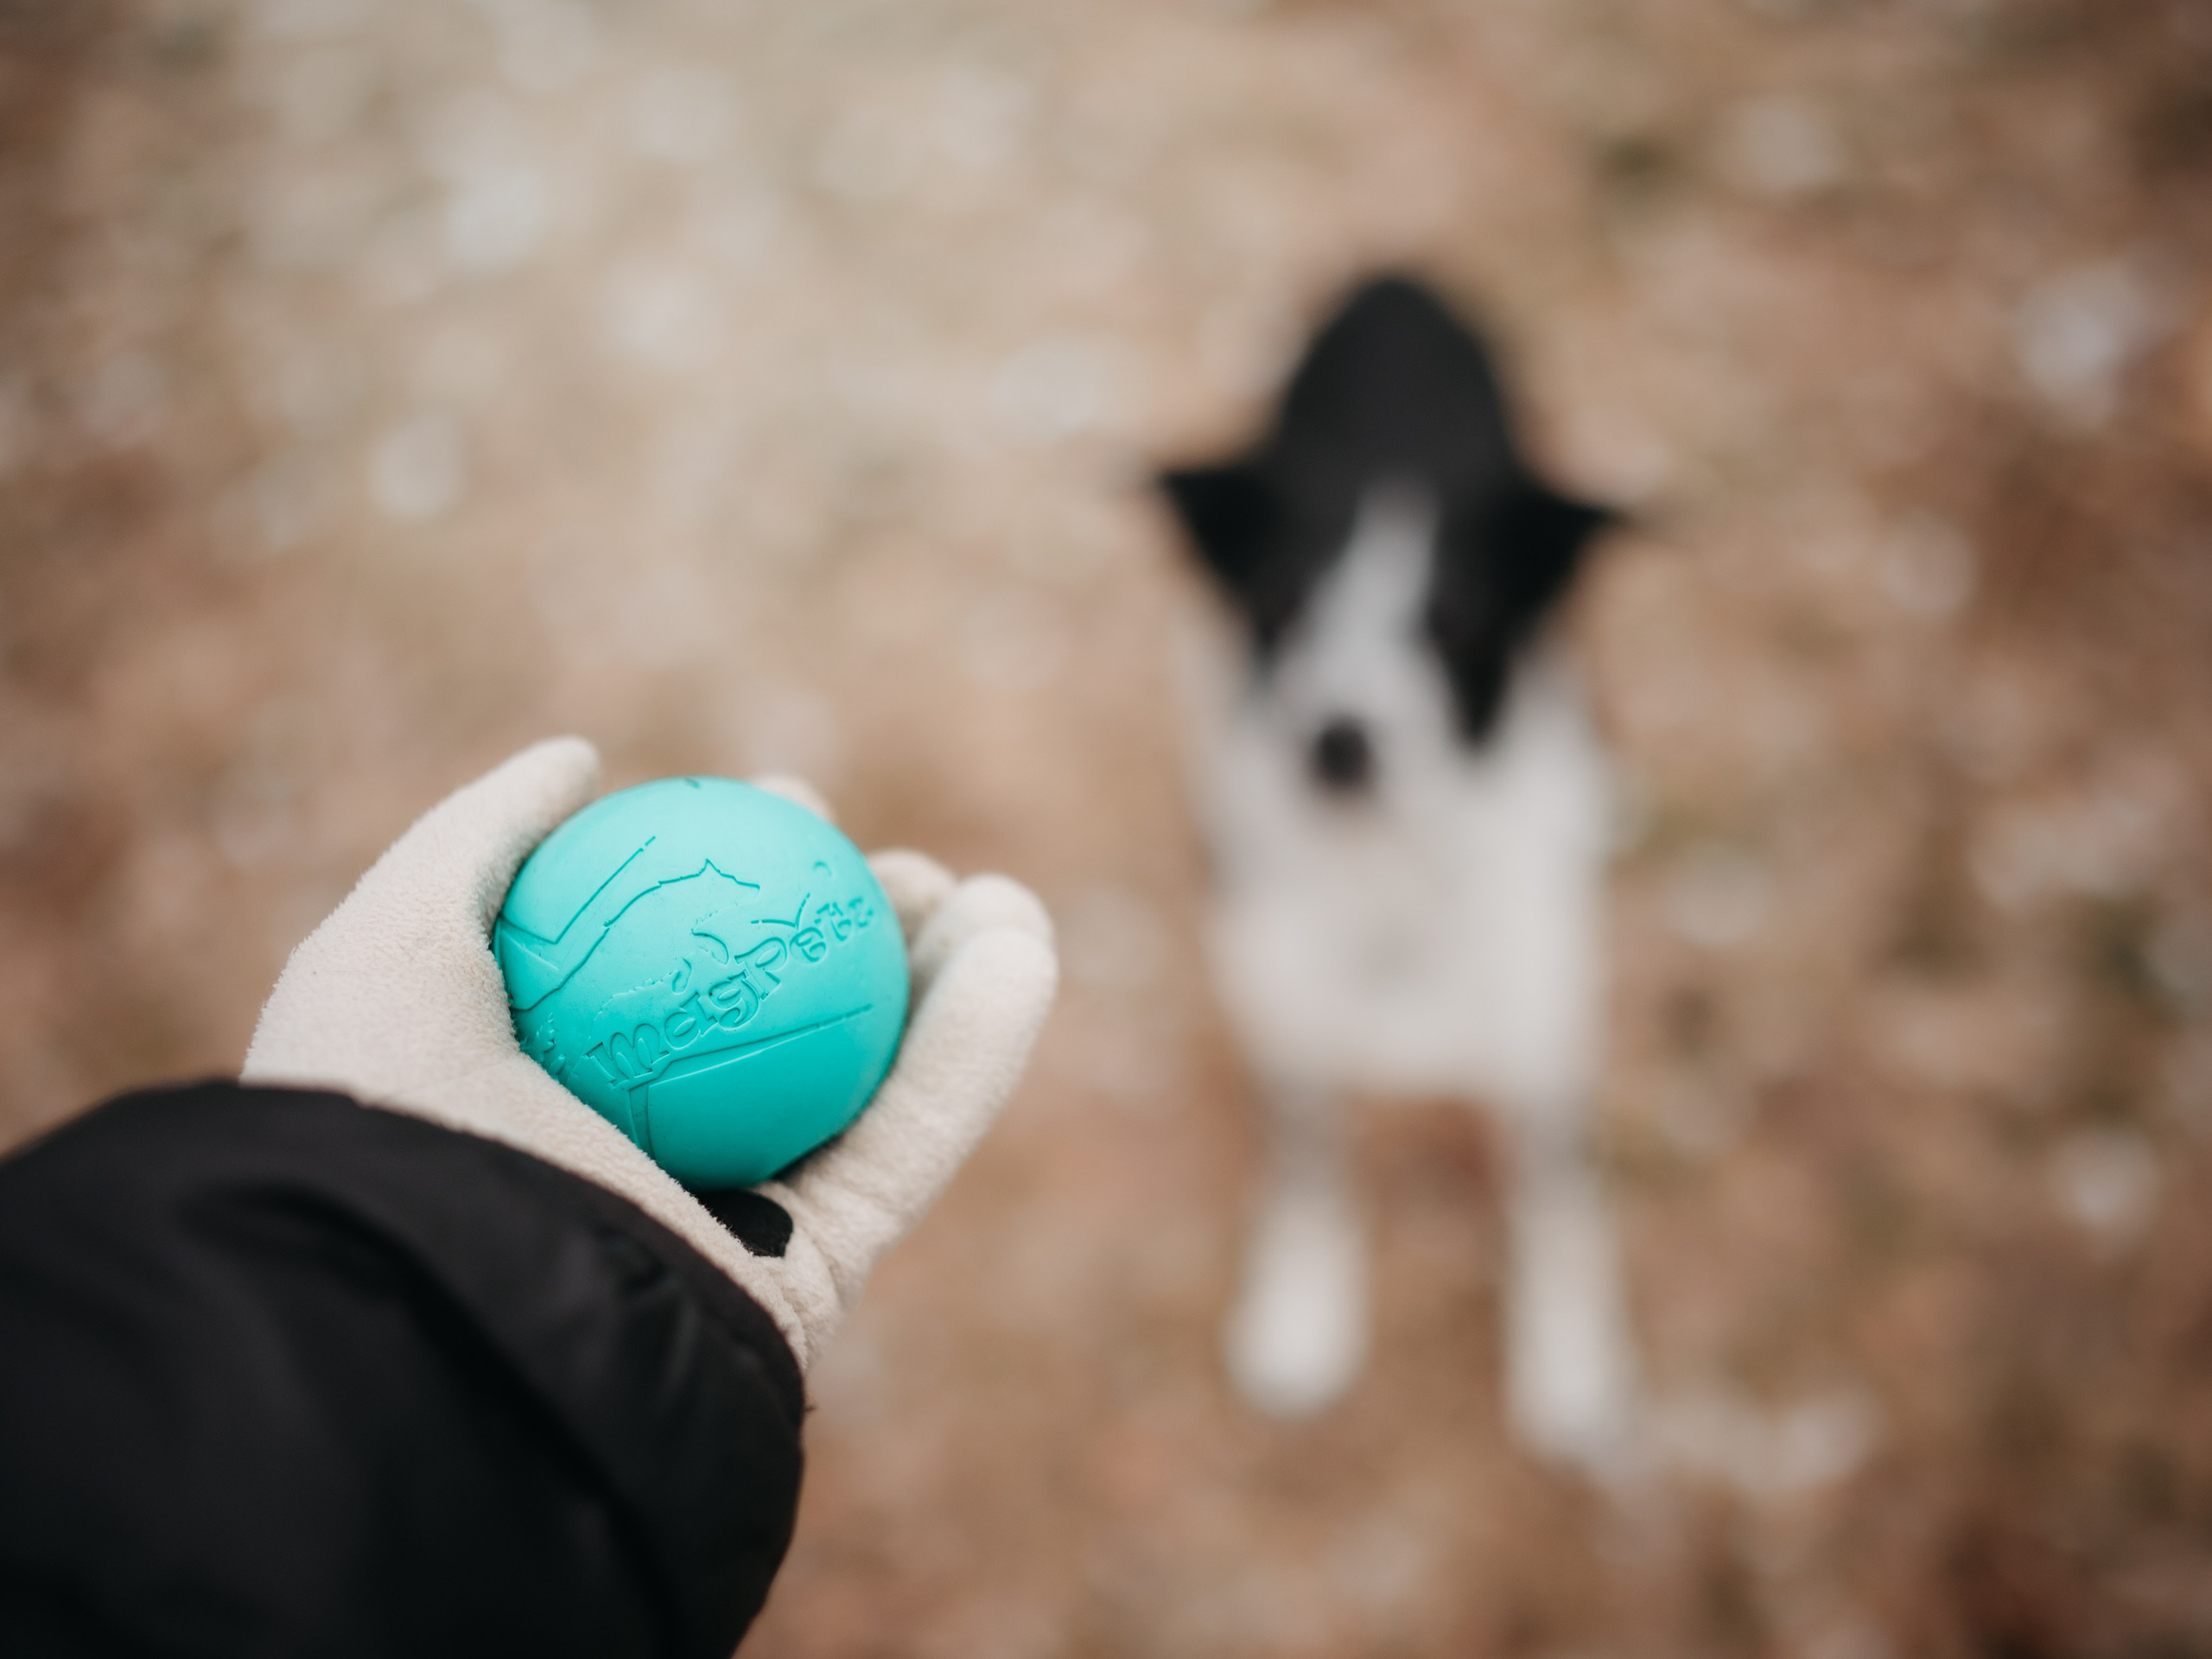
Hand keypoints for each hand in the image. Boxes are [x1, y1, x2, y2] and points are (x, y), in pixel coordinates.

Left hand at [242, 738, 1057, 1369]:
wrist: (441, 1315)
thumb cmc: (398, 1116)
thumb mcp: (395, 939)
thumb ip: (483, 839)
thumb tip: (582, 759)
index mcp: (556, 1086)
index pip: (674, 959)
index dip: (742, 870)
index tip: (779, 803)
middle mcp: (650, 1155)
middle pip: (788, 1019)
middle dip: (858, 928)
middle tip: (889, 865)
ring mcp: (734, 1222)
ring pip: (870, 1083)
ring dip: (949, 983)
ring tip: (999, 897)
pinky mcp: (808, 1278)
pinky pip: (908, 1146)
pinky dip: (978, 1053)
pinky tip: (1022, 950)